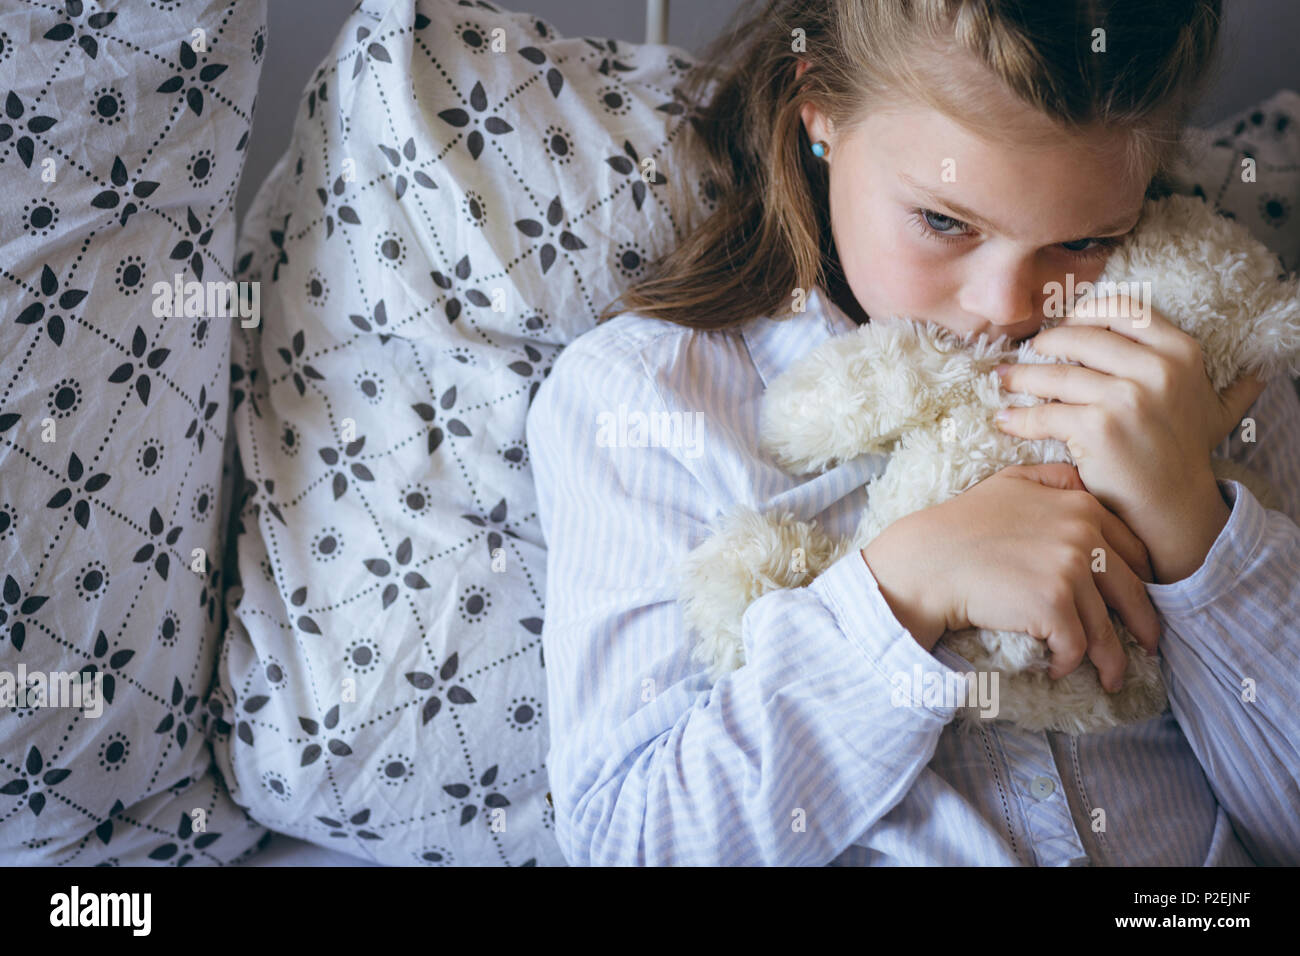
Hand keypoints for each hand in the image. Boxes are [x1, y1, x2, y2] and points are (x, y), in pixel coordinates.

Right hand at [862, 463, 1160, 690]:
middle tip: (1147, 645)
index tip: (1140, 602)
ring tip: (1109, 675)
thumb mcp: (1010, 482)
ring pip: (1106, 626)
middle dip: (1143, 623)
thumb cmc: (961, 523)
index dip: (1142, 579)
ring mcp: (1070, 571)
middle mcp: (1084, 535)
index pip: (1133, 550)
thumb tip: (1083, 479)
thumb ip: (1054, 478)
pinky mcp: (1053, 605)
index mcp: (1081, 506)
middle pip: (1132, 590)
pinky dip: (1069, 663)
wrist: (927, 560)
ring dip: (1110, 658)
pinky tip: (1059, 669)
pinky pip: (1076, 646)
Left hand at [993, 296, 1264, 581]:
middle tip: (1023, 354)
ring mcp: (1126, 398)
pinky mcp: (1097, 428)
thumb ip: (1229, 387)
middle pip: (1079, 337)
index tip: (1061, 326)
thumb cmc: (1183, 456)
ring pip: (1054, 375)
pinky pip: (1043, 414)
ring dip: (1020, 377)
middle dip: (1044, 344)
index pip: (1120, 310)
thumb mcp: (1214, 412)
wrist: (1173, 508)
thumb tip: (1262, 372)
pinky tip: (1004, 419)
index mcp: (1180, 352)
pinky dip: (1017, 417)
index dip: (1082, 314)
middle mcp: (1157, 369)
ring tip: (1003, 379)